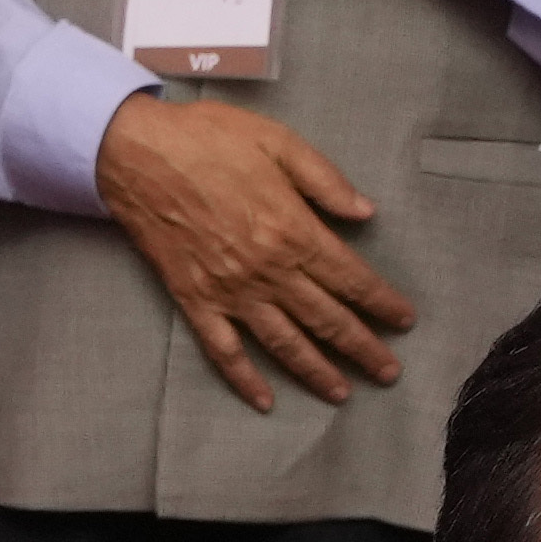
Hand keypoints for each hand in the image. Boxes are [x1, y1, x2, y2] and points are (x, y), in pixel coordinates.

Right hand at [92, 91, 415, 412]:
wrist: (136, 154)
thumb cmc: (208, 140)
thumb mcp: (278, 142)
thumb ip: (325, 180)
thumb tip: (366, 212)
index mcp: (294, 231)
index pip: (351, 278)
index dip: (382, 302)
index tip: (404, 320)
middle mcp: (268, 271)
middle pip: (327, 320)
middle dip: (363, 349)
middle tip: (389, 372)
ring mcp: (231, 292)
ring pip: (284, 344)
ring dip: (317, 372)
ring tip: (343, 393)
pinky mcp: (196, 301)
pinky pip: (225, 351)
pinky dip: (245, 379)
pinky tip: (265, 400)